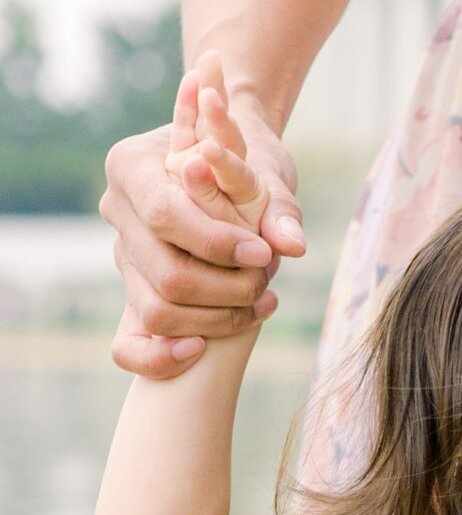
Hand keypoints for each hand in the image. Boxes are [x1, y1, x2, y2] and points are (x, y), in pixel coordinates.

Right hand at [102, 51, 305, 380]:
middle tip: (268, 282)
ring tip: (263, 301)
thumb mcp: (263, 167)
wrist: (227, 166)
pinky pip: (129, 346)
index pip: (164, 215)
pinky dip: (163, 358)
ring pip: (157, 312)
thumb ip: (278, 205)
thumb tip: (293, 246)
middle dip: (226, 289)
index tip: (263, 254)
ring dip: (217, 320)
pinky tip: (203, 349)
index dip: (216, 243)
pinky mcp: (135, 291)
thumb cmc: (245, 157)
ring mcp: (124, 255)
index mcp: (131, 165)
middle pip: (165, 273)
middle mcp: (117, 211)